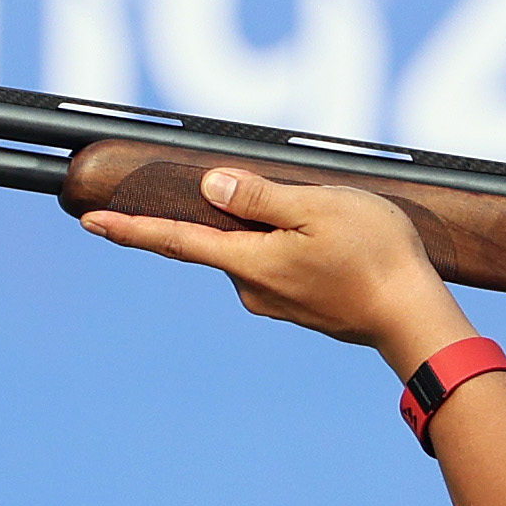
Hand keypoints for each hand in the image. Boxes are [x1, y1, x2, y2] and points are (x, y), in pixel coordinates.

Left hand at [79, 164, 469, 365]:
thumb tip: (210, 186)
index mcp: (247, 262)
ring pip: (257, 251)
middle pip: (224, 239)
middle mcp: (252, 289)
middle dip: (241, 213)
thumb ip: (260, 197)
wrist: (413, 318)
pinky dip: (297, 248)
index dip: (132, 229)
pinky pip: (282, 267)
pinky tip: (337, 244)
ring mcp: (277, 303)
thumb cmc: (374, 257)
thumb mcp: (317, 208)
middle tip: (288, 200)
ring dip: (279, 230)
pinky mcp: (301, 308)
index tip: (91, 222)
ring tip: (336, 223)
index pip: (176, 242)